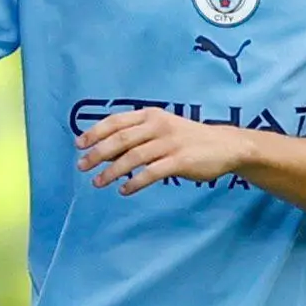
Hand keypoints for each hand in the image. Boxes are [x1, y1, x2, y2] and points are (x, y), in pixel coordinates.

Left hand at [77, 106, 244, 193]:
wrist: (226, 145)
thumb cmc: (186, 139)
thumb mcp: (161, 130)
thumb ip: (135, 138)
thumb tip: (102, 152)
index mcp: (151, 115)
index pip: (116, 121)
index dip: (95, 132)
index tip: (79, 144)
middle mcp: (159, 126)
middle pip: (120, 139)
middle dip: (97, 153)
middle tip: (81, 166)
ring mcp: (170, 143)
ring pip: (133, 157)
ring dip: (111, 171)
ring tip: (98, 182)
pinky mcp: (180, 160)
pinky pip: (151, 172)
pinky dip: (135, 182)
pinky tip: (124, 190)